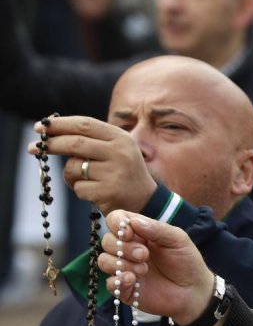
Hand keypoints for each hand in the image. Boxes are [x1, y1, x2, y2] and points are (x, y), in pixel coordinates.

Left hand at [28, 116, 156, 214]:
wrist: (146, 201)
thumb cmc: (122, 173)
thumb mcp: (114, 150)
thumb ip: (91, 140)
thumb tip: (50, 133)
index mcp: (121, 138)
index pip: (84, 124)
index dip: (59, 124)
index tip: (39, 128)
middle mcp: (120, 152)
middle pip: (74, 143)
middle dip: (51, 145)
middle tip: (33, 149)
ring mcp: (115, 173)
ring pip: (73, 168)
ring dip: (70, 175)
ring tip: (85, 181)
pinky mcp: (108, 192)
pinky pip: (78, 188)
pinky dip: (81, 191)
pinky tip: (96, 193)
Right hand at [97, 210, 215, 324]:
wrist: (195, 290)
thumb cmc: (188, 261)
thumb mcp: (178, 239)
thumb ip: (157, 229)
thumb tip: (133, 221)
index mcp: (139, 233)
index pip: (115, 220)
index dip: (116, 224)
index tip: (129, 233)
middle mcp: (128, 249)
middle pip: (106, 241)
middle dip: (122, 247)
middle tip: (144, 255)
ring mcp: (125, 269)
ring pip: (104, 261)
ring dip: (120, 264)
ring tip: (143, 270)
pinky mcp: (125, 289)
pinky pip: (110, 284)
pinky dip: (118, 281)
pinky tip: (132, 280)